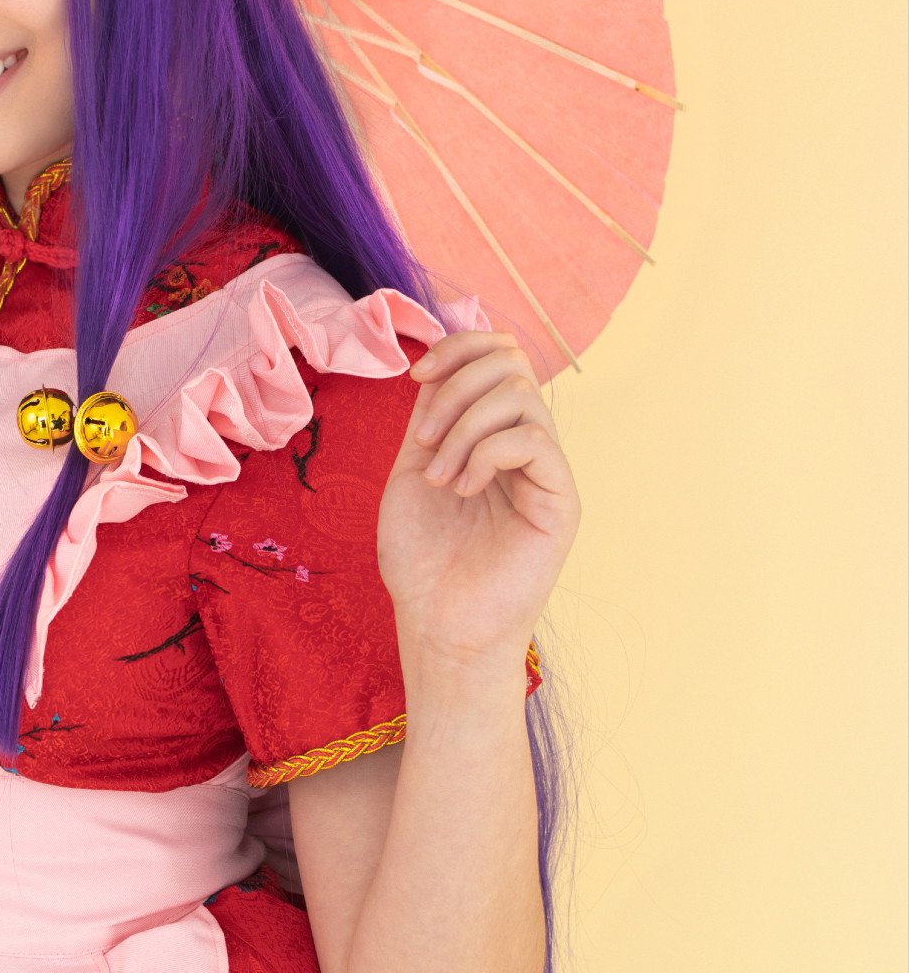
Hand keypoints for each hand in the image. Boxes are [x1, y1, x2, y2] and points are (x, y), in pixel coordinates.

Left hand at [376, 331, 579, 674]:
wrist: (437, 626)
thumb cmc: (422, 563)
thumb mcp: (412, 472)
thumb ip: (430, 418)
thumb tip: (439, 363)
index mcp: (490, 435)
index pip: (497, 357)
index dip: (459, 347)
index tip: (415, 375)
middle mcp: (524, 447)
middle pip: (512, 363)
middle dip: (456, 387)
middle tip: (424, 441)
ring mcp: (546, 472)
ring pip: (521, 394)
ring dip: (464, 425)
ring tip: (438, 477)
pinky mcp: (561, 501)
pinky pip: (534, 439)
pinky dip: (486, 453)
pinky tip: (461, 489)